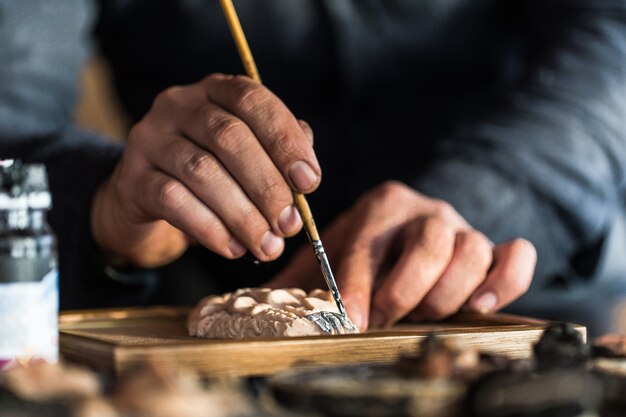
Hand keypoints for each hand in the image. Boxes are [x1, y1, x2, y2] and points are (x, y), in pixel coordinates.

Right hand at [90, 74, 317, 266]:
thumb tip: (305, 176)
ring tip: (267, 245)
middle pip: (229, 137)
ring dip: (243, 214)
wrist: (145, 198)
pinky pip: (173, 200)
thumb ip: (277, 155)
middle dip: (267, 185)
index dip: (285, 140)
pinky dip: (210, 227)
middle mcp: (178, 105)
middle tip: (289, 224)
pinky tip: (233, 248)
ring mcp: (150, 138)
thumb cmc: (209, 174)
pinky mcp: (132, 177)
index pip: (252, 100)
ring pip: (202, 171)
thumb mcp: (245, 158)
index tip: (309, 182)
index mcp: (214, 91)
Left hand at [268, 181, 535, 329]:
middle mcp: (425, 211)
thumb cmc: (356, 261)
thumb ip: (297, 281)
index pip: (370, 242)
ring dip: (446, 294)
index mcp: (381, 206)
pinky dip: (506, 281)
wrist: (400, 243)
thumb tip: (261, 307)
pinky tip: (480, 306)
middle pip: (430, 243)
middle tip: (384, 319)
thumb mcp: (323, 264)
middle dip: (405, 290)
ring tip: (422, 317)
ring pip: (472, 251)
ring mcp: (463, 227)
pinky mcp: (492, 249)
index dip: (358, 284)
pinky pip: (516, 256)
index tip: (349, 320)